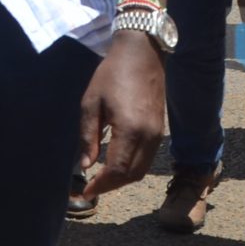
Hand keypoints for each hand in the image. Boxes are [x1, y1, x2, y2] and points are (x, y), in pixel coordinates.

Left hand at [77, 34, 165, 198]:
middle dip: (110, 186)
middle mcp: (149, 136)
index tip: (84, 191)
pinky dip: (132, 168)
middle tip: (89, 188)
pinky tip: (115, 164)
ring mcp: (158, 134)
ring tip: (100, 180)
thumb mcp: (91, 104)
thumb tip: (85, 166)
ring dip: (122, 180)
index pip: (117, 170)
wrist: (142, 54)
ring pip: (142, 170)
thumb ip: (88, 137)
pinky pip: (148, 159)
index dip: (100, 185)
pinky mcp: (160, 130)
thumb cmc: (112, 75)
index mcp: (130, 129)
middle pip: (132, 175)